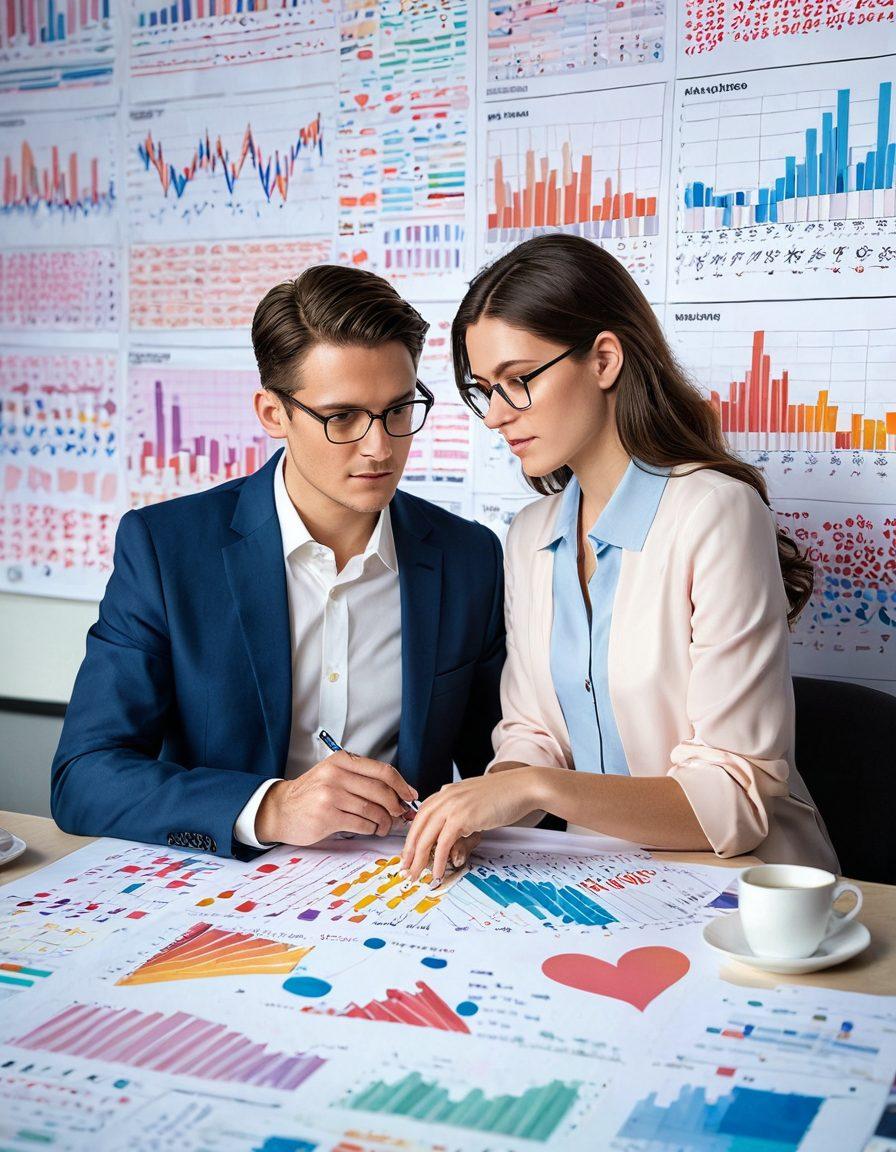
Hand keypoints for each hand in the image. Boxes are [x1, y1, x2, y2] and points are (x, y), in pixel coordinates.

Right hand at [256, 753, 417, 845]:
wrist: (281, 809)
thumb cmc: (312, 793)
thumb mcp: (334, 774)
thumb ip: (361, 779)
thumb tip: (398, 794)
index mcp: (341, 761)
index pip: (382, 770)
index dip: (401, 784)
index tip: (411, 795)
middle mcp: (336, 775)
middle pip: (381, 791)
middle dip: (396, 806)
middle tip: (401, 815)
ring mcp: (330, 795)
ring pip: (373, 810)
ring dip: (385, 821)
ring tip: (385, 826)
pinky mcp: (327, 816)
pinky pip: (361, 824)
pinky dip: (371, 829)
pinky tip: (370, 829)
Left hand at [399, 769, 539, 884]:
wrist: (523, 787)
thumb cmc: (505, 795)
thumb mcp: (475, 800)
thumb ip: (461, 811)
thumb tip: (453, 834)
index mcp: (447, 791)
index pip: (422, 814)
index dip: (413, 834)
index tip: (409, 851)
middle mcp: (446, 796)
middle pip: (419, 826)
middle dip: (410, 850)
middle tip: (405, 867)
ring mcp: (452, 806)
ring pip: (427, 836)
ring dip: (419, 859)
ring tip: (415, 875)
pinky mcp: (462, 818)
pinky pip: (443, 843)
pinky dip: (437, 860)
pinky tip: (436, 872)